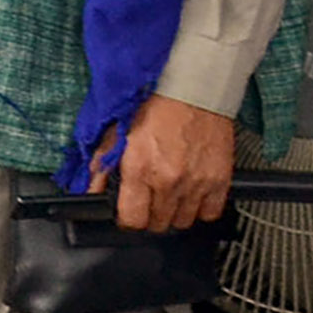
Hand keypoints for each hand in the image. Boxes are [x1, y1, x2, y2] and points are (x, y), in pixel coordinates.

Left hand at [98, 91, 239, 234]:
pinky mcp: (220, 180)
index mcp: (139, 168)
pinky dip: (200, 208)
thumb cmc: (154, 105)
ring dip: (174, 213)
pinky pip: (210, 213)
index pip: (132, 219)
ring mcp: (196, 183)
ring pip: (183, 221)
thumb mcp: (117, 131)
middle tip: (148, 199)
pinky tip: (191, 193)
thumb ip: (103, 164)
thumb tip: (92, 191)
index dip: (127, 219)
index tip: (128, 212)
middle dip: (149, 215)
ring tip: (169, 194)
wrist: (193, 88)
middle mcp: (168, 180)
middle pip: (157, 224)